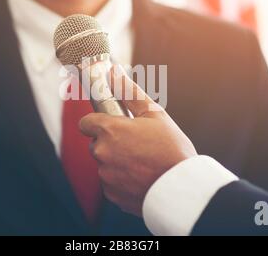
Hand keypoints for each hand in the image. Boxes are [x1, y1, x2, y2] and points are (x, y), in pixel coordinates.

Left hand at [79, 66, 196, 216]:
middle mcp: (102, 153)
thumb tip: (113, 72)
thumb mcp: (154, 114)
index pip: (85, 123)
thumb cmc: (171, 148)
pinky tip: (141, 177)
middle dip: (111, 143)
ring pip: (105, 164)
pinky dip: (122, 179)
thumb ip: (128, 92)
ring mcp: (106, 176)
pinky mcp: (112, 194)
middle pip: (96, 144)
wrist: (182, 187)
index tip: (113, 125)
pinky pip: (111, 182)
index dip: (98, 122)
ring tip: (142, 162)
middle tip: (136, 144)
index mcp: (110, 130)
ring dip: (117, 162)